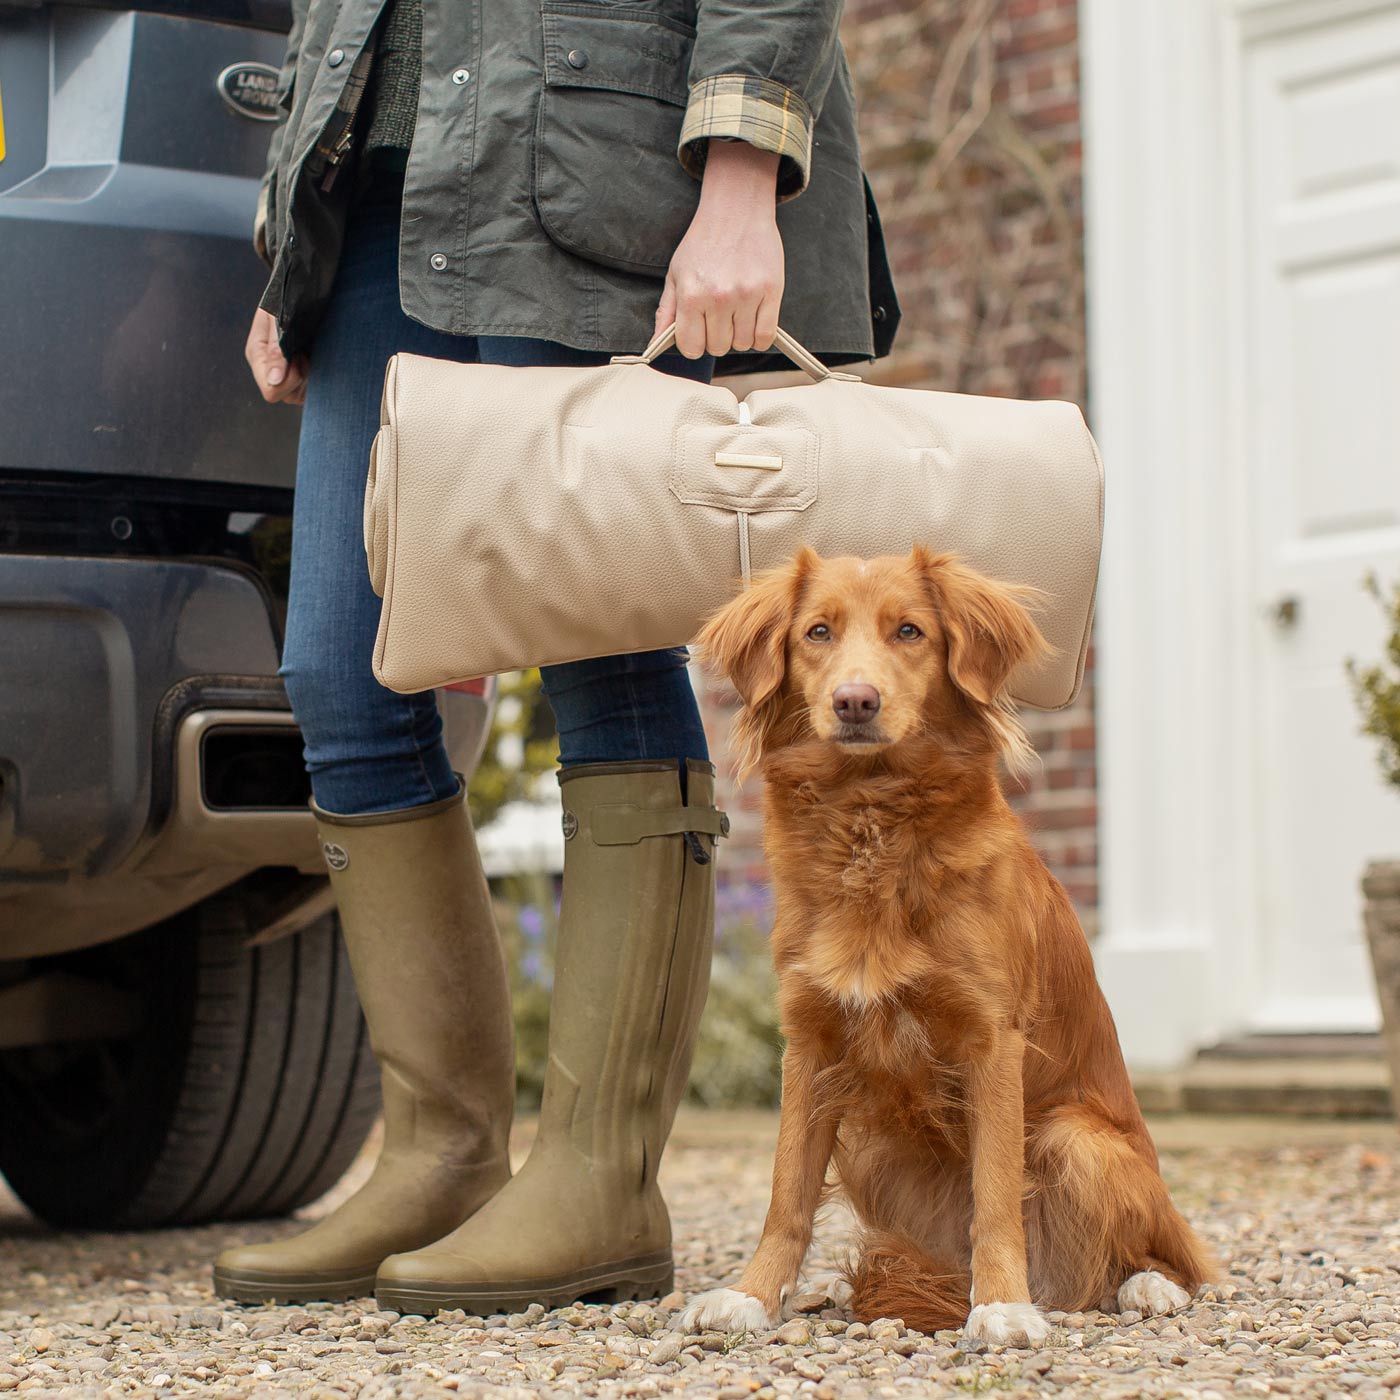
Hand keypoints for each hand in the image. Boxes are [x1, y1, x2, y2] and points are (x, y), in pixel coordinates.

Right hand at [245, 307, 307, 403]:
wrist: (301, 287)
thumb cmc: (289, 298)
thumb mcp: (280, 318)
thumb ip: (277, 349)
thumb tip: (274, 381)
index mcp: (258, 355)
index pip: (270, 391)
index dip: (289, 381)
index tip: (299, 356)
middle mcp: (269, 368)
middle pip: (284, 396)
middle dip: (300, 379)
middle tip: (306, 353)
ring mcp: (285, 372)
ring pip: (297, 396)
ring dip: (309, 377)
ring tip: (310, 353)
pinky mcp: (300, 373)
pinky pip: (308, 390)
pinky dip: (316, 377)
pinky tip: (316, 357)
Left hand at [656, 140, 783, 359]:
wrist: (736, 210)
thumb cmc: (702, 244)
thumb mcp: (676, 274)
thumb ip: (666, 312)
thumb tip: (653, 346)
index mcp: (692, 295)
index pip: (692, 348)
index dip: (694, 345)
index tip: (699, 334)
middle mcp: (719, 298)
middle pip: (718, 348)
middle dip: (717, 338)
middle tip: (719, 318)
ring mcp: (747, 295)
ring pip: (742, 344)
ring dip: (739, 336)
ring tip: (736, 313)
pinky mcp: (771, 291)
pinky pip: (765, 336)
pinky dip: (759, 336)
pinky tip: (753, 320)